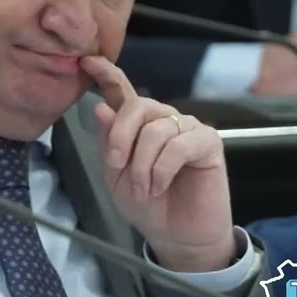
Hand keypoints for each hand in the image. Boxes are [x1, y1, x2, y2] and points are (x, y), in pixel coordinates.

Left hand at [81, 55, 234, 272]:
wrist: (175, 236)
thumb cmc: (146, 205)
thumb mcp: (116, 175)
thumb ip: (109, 141)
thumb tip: (100, 107)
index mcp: (137, 125)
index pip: (122, 91)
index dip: (107, 74)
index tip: (88, 61)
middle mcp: (162, 119)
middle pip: (137, 106)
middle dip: (120, 136)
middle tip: (116, 165)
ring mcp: (186, 128)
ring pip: (156, 130)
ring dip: (142, 165)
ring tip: (143, 191)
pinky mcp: (208, 142)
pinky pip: (179, 145)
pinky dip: (162, 169)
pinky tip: (159, 186)